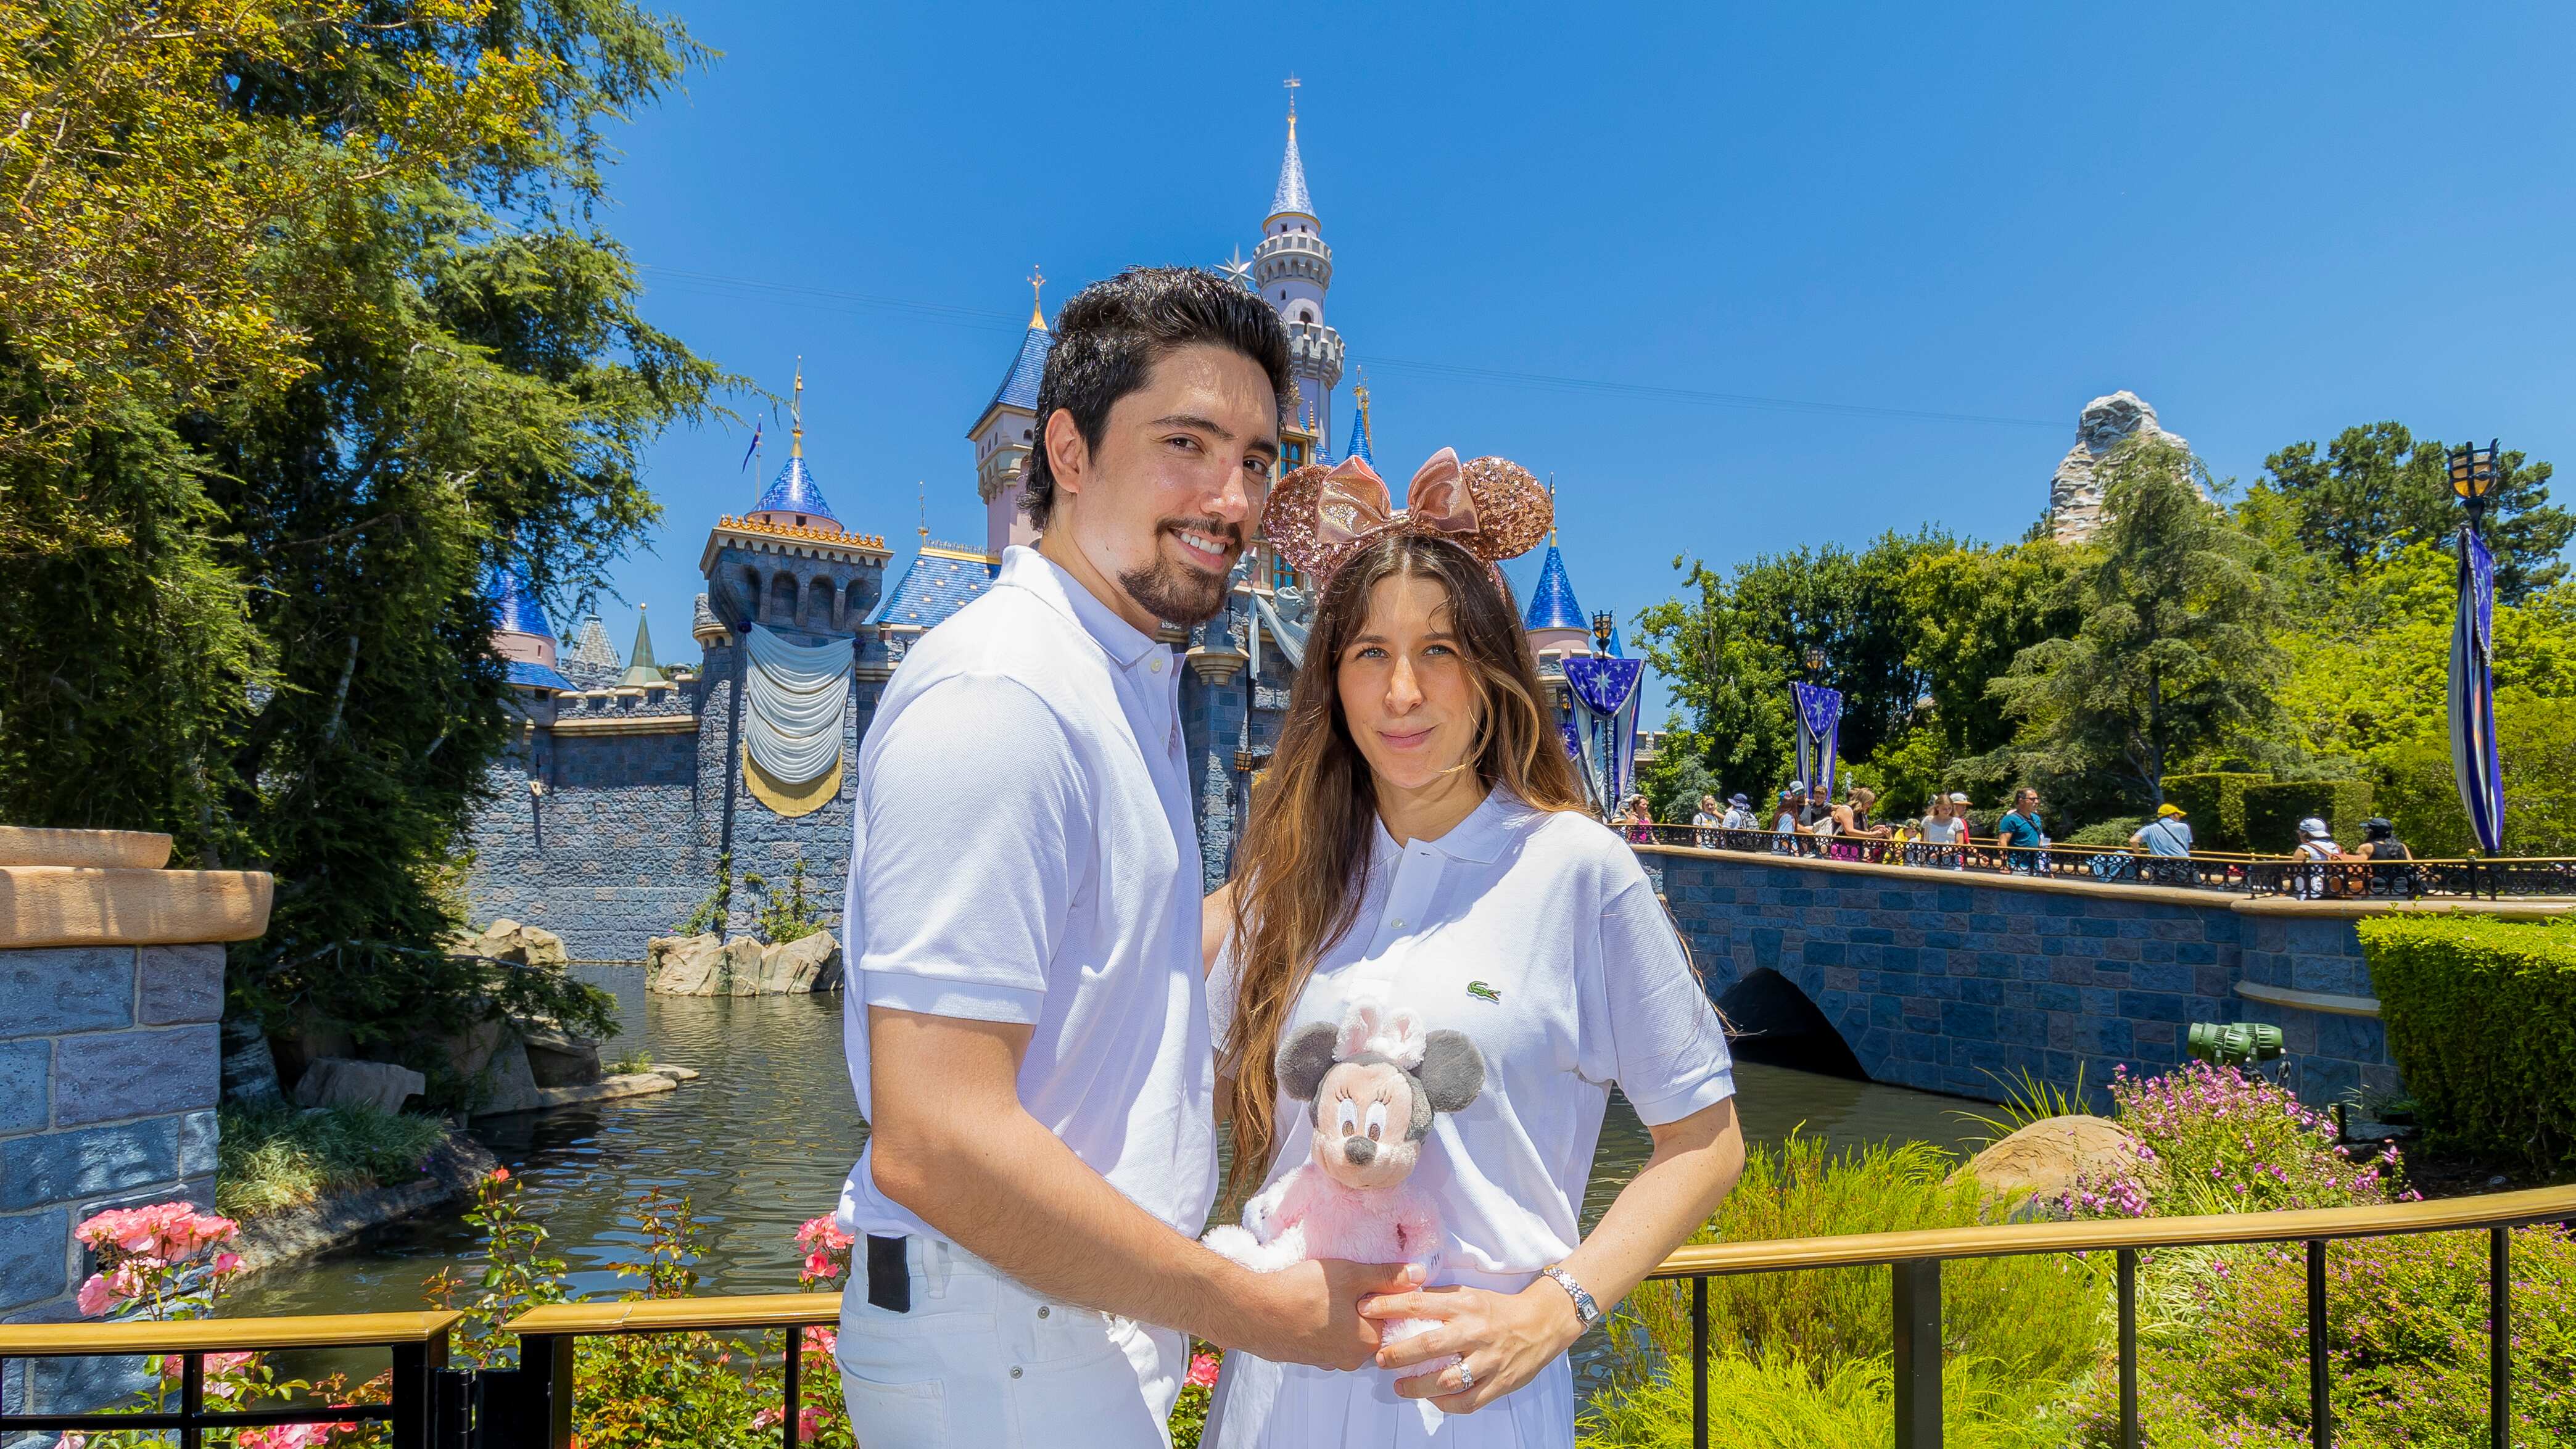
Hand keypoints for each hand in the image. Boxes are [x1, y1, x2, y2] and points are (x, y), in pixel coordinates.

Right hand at [1228, 1258, 1421, 1370]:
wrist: (1251, 1312)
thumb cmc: (1302, 1291)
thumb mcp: (1350, 1274)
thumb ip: (1386, 1276)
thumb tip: (1420, 1275)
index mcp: (1369, 1341)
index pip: (1394, 1318)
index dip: (1387, 1295)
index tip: (1375, 1280)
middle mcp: (1352, 1359)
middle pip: (1371, 1328)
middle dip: (1365, 1307)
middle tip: (1350, 1282)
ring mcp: (1328, 1362)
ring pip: (1348, 1335)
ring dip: (1344, 1317)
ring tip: (1329, 1294)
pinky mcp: (1308, 1358)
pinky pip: (1327, 1341)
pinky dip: (1325, 1325)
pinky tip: (1312, 1308)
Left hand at [1361, 1281, 1584, 1413]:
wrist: (1542, 1323)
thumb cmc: (1497, 1308)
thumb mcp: (1469, 1295)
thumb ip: (1438, 1300)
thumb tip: (1400, 1299)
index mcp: (1465, 1305)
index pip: (1419, 1303)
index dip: (1389, 1306)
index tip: (1364, 1309)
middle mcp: (1475, 1331)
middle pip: (1430, 1344)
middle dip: (1399, 1354)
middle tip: (1379, 1358)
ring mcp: (1488, 1360)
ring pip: (1447, 1379)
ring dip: (1418, 1386)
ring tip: (1399, 1387)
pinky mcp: (1500, 1383)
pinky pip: (1468, 1401)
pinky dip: (1446, 1404)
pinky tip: (1432, 1400)